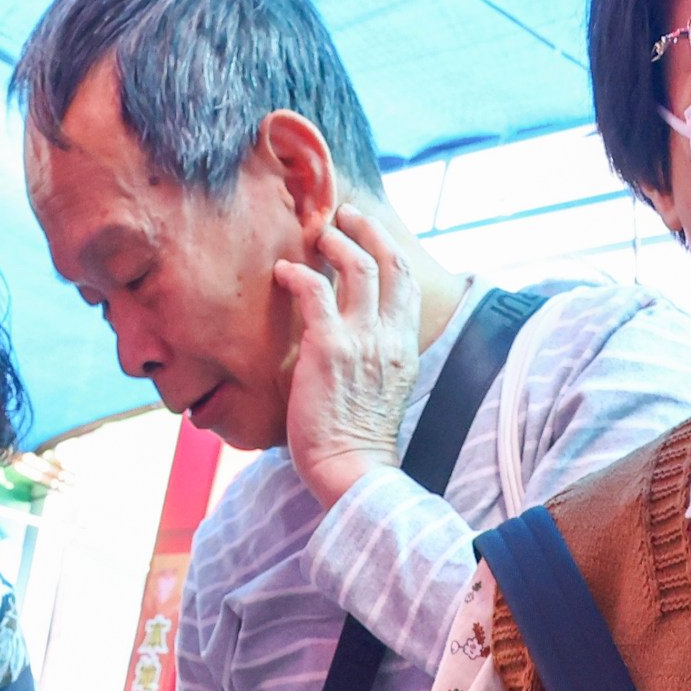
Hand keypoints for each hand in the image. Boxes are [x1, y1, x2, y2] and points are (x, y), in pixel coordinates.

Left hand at [274, 202, 426, 509]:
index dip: (389, 250)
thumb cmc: (358, 444)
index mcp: (406, 349)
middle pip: (390, 263)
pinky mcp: (329, 347)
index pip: (407, 284)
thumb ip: (375, 362)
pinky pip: (314, 291)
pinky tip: (282, 273)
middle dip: (368, 230)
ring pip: (356, 266)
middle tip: (344, 216)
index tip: (370, 237)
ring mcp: (362, 340)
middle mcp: (390, 338)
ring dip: (335, 242)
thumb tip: (352, 348)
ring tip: (316, 234)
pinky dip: (297, 274)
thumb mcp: (382, 394)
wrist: (354, 473)